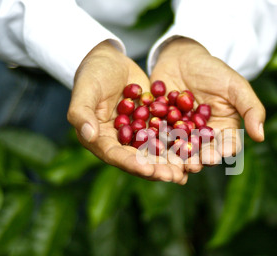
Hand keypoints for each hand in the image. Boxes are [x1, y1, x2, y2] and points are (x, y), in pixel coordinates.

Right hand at [67, 40, 187, 183]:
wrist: (109, 59)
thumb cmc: (92, 72)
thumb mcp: (86, 89)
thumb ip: (82, 113)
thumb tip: (88, 136)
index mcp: (98, 139)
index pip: (116, 156)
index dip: (132, 164)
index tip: (149, 170)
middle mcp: (117, 142)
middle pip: (138, 159)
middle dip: (157, 169)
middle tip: (175, 176)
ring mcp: (135, 134)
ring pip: (154, 152)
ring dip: (170, 162)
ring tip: (188, 170)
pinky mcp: (149, 125)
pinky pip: (164, 136)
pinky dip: (177, 143)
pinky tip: (194, 149)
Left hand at [150, 38, 264, 172]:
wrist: (182, 58)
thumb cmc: (214, 70)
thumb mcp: (235, 86)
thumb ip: (251, 109)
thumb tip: (261, 137)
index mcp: (223, 131)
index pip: (226, 145)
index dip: (222, 152)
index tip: (217, 155)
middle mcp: (202, 137)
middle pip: (201, 152)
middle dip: (197, 160)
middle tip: (192, 165)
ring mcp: (180, 135)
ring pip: (179, 150)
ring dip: (175, 158)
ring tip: (172, 163)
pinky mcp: (161, 130)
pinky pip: (158, 139)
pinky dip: (155, 145)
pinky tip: (150, 149)